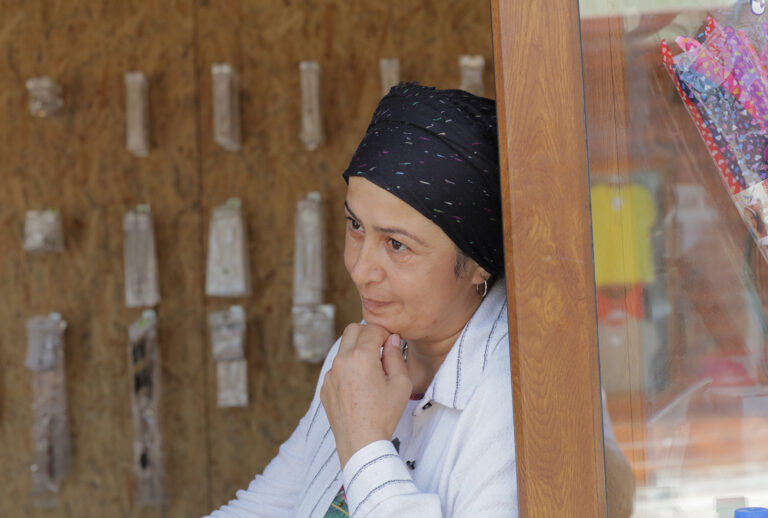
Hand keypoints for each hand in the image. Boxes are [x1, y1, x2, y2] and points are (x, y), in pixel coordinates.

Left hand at [320, 323, 411, 468]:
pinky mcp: (325, 387)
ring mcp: (330, 374)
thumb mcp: (400, 383)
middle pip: (352, 330)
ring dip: (356, 351)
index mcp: (361, 357)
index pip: (373, 329)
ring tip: (371, 371)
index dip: (386, 333)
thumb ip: (396, 356)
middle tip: (380, 349)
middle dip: (368, 334)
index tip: (392, 343)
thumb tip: (392, 340)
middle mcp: (341, 361)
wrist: (362, 443)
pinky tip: (359, 388)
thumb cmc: (384, 414)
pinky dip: (348, 369)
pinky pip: (336, 368)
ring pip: (343, 349)